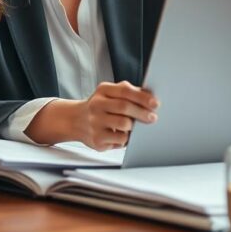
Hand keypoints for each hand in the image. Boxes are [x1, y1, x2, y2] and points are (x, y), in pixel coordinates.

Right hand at [25, 81, 158, 149]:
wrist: (75, 120)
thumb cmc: (101, 105)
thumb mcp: (110, 93)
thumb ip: (129, 92)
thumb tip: (150, 96)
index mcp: (103, 90)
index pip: (124, 91)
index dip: (142, 97)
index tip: (155, 104)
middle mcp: (96, 105)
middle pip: (124, 108)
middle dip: (142, 113)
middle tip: (153, 118)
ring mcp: (95, 123)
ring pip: (124, 125)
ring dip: (134, 127)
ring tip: (134, 127)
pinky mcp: (96, 139)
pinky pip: (120, 140)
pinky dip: (127, 138)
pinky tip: (124, 135)